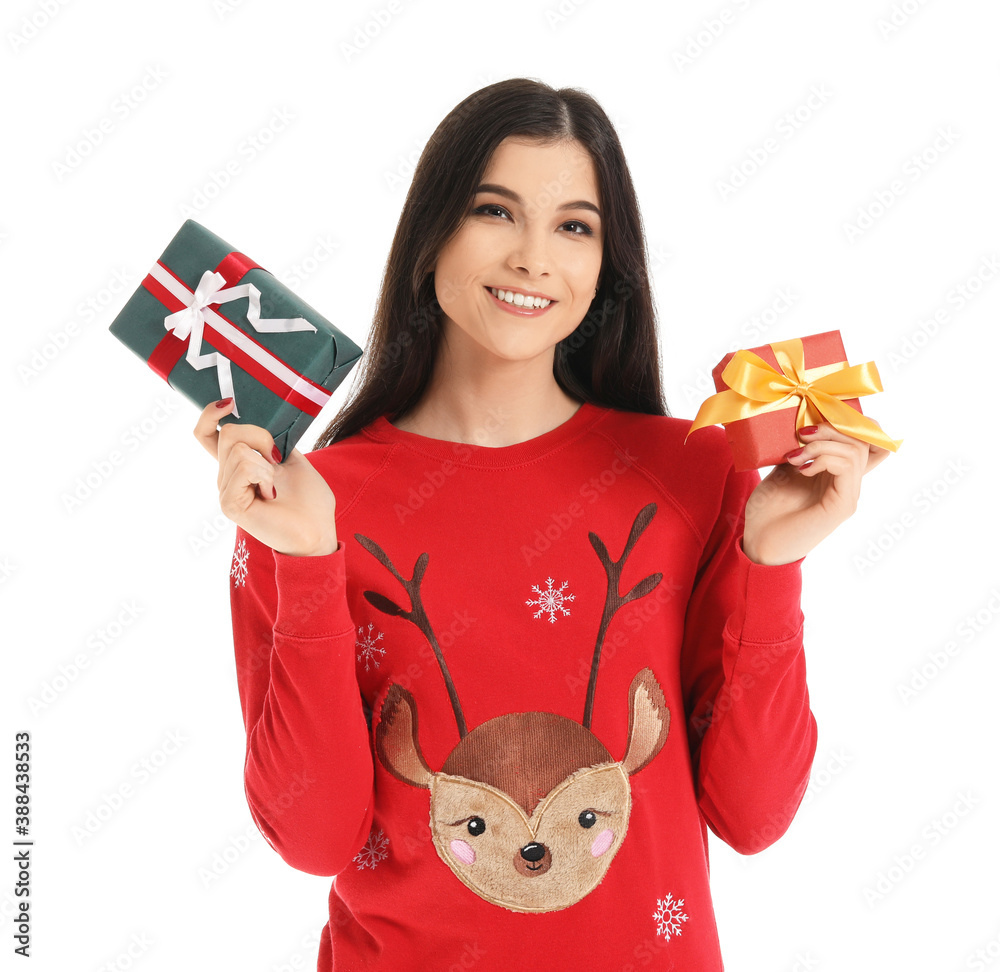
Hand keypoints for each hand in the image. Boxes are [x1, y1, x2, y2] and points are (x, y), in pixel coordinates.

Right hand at [193, 399, 338, 556]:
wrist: (318, 531)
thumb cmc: (309, 502)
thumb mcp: (292, 459)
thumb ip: (273, 441)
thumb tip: (261, 421)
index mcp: (239, 465)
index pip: (207, 434)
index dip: (210, 414)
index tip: (229, 402)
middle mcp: (226, 476)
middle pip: (228, 432)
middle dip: (260, 436)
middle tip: (278, 458)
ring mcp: (225, 490)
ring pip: (237, 448)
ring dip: (266, 462)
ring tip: (275, 485)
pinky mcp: (229, 503)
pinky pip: (244, 467)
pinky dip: (264, 475)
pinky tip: (271, 494)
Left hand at [741, 422, 890, 565]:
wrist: (758, 540)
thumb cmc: (768, 508)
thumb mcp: (784, 466)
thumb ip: (802, 446)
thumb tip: (806, 418)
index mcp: (837, 472)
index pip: (868, 440)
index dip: (854, 420)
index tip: (820, 416)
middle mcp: (848, 483)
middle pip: (864, 438)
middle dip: (832, 426)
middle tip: (801, 433)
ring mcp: (848, 494)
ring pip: (855, 449)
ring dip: (821, 444)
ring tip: (794, 456)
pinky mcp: (843, 505)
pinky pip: (847, 466)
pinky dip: (823, 459)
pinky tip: (801, 468)